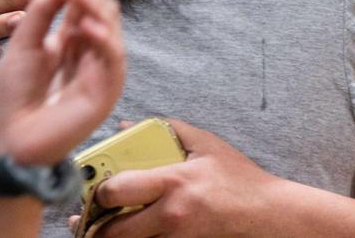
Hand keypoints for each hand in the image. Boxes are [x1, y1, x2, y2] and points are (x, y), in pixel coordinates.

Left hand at [0, 0, 124, 165]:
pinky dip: (104, 38)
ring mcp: (99, 71)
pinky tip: (87, 25)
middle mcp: (88, 52)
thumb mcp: (22, 44)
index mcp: (69, 40)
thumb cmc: (13, 94)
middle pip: (101, 10)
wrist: (8, 136)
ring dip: (93, 6)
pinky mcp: (105, 91)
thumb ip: (40, 14)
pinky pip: (113, 58)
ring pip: (110, 28)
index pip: (83, 3)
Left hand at [88, 120, 282, 237]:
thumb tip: (125, 126)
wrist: (269, 215)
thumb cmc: (238, 178)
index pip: (116, 191)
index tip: (93, 186)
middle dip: (93, 224)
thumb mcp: (204, 143)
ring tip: (97, 229)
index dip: (96, 191)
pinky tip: (128, 233)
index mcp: (173, 183)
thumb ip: (162, 129)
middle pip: (113, 230)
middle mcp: (171, 216)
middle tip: (85, 216)